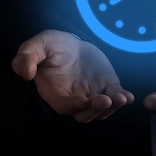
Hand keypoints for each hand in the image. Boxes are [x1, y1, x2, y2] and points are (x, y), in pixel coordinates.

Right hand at [12, 29, 133, 121]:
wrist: (69, 41)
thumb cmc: (50, 46)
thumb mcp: (35, 46)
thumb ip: (26, 58)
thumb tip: (25, 73)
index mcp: (55, 92)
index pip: (65, 106)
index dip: (74, 106)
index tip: (84, 100)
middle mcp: (74, 98)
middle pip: (85, 114)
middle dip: (96, 110)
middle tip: (106, 99)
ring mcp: (92, 94)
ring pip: (102, 110)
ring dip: (112, 107)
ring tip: (121, 98)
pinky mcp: (106, 86)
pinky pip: (115, 97)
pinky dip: (123, 99)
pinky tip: (129, 97)